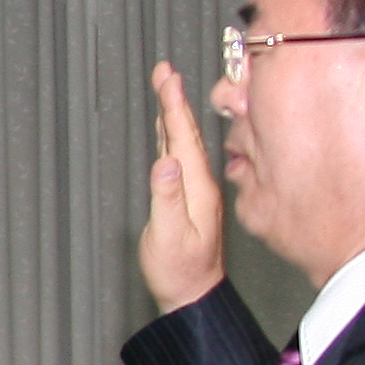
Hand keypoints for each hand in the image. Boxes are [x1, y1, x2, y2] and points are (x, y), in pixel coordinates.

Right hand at [140, 58, 227, 313]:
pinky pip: (180, 155)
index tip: (168, 78)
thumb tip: (164, 163)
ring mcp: (196, 189)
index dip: (173, 106)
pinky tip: (166, 129)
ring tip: (165, 88)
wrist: (194, 294)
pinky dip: (171, 135)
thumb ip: (167, 199)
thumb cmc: (179, 270)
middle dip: (174, 99)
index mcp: (197, 187)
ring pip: (183, 141)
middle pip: (186, 132)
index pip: (183, 138)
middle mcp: (200, 183)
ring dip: (174, 113)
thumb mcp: (170, 236)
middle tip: (164, 71)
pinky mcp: (188, 196)